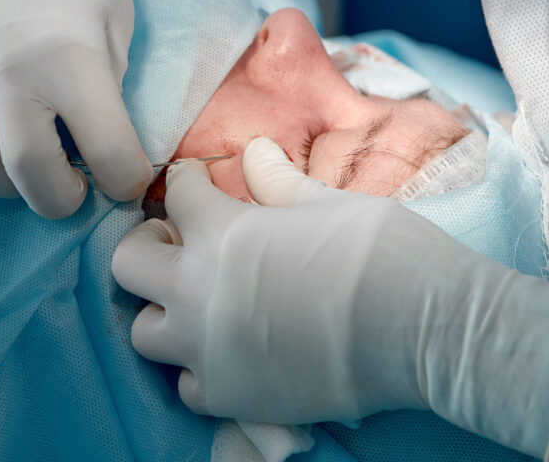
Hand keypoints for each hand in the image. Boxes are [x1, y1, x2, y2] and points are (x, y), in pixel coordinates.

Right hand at [0, 0, 151, 217]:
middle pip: (34, 177)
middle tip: (81, 185)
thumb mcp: (116, 23)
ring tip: (40, 164)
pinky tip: (0, 137)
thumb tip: (103, 146)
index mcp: (69, 60)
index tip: (131, 176)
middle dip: (65, 199)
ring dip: (15, 184)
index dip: (128, 178)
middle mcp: (8, 78)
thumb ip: (109, 90)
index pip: (108, 155)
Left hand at [113, 138, 548, 458]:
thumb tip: (254, 153)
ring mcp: (208, 349)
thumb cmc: (376, 247)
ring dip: (165, 309)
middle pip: (127, 263)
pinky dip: (197, 365)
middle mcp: (197, 290)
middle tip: (182, 240)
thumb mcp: (324, 199)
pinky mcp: (231, 396)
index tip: (200, 183)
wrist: (421, 325)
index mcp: (219, 231)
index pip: (177, 193)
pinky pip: (186, 384)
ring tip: (200, 298)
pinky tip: (228, 348)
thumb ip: (276, 181)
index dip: (191, 181)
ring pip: (144, 331)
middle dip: (150, 243)